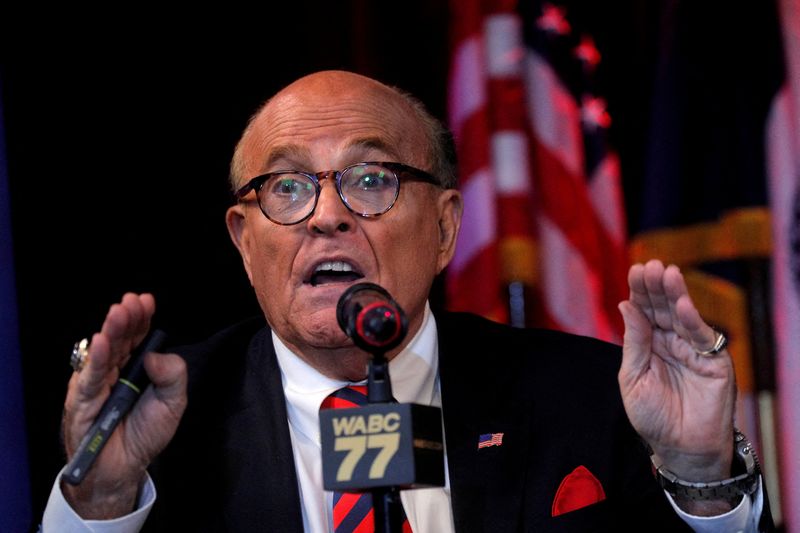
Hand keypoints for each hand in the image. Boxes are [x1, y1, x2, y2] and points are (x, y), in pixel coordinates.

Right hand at [61, 293, 187, 518]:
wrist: (124, 470)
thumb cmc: (145, 435)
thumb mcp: (173, 403)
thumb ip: (173, 376)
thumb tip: (156, 355)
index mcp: (134, 368)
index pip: (137, 338)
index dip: (141, 319)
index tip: (146, 301)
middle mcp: (113, 372)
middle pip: (120, 340)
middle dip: (127, 319)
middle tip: (132, 302)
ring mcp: (97, 384)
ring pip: (104, 353)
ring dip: (112, 331)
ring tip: (119, 313)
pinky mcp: (83, 402)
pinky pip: (90, 378)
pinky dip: (97, 360)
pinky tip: (104, 342)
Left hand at [618, 260, 736, 512]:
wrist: (679, 448)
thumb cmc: (652, 417)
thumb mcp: (633, 377)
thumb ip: (633, 342)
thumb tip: (625, 305)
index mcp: (648, 344)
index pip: (644, 311)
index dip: (640, 291)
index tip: (636, 270)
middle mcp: (670, 341)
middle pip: (662, 307)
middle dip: (656, 286)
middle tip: (650, 266)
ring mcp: (692, 349)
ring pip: (683, 316)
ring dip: (675, 294)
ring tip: (667, 273)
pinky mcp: (713, 361)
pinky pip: (702, 337)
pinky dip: (692, 320)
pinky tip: (681, 304)